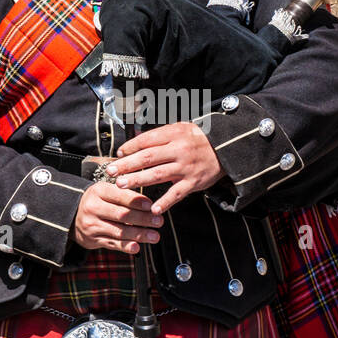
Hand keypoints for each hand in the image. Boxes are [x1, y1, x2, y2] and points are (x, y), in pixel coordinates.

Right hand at [73, 182, 163, 252]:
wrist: (72, 215)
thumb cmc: (97, 201)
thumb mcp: (106, 191)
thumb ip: (125, 196)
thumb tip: (149, 204)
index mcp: (98, 191)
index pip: (120, 196)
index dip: (137, 201)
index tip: (151, 206)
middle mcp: (93, 208)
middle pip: (122, 214)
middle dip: (143, 219)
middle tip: (158, 221)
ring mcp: (92, 225)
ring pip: (119, 231)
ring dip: (139, 234)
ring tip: (154, 236)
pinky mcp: (93, 240)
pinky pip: (112, 244)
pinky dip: (126, 247)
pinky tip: (137, 247)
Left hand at [105, 122, 224, 215]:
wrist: (227, 149)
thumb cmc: (199, 138)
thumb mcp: (181, 128)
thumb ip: (159, 134)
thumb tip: (136, 137)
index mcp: (174, 134)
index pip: (146, 140)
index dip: (130, 147)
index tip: (118, 154)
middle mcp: (178, 150)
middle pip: (148, 158)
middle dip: (127, 165)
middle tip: (110, 171)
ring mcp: (186, 168)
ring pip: (157, 175)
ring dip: (138, 180)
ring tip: (121, 185)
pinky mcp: (193, 182)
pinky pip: (177, 193)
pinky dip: (165, 202)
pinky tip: (153, 209)